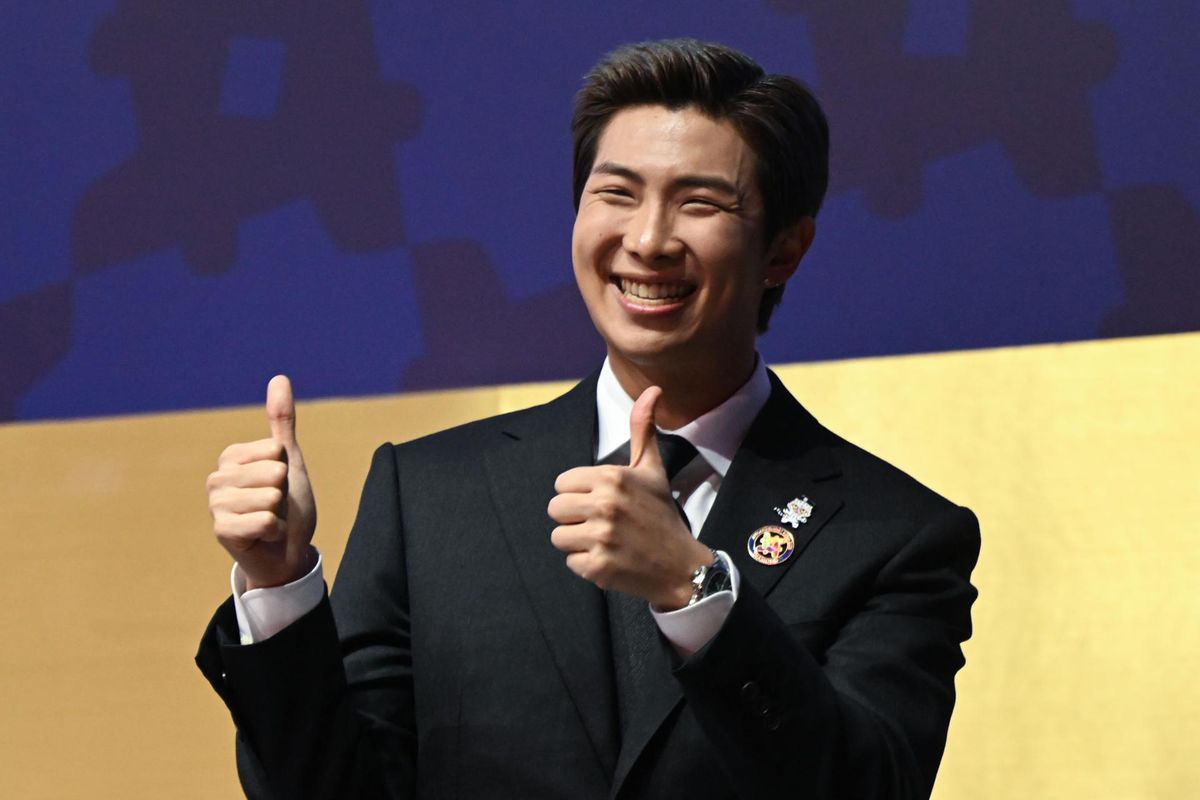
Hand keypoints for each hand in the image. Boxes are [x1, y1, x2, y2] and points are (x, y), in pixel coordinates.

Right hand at [206, 375, 317, 588]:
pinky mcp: (221, 531)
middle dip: (283, 493)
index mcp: (231, 457)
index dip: (286, 469)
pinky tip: (265, 537)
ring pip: (269, 497)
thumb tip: (279, 377)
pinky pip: (264, 522)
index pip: (275, 449)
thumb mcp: (289, 459)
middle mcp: (217, 478)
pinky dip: (275, 532)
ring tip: (270, 521)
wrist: (287, 552)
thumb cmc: (288, 506)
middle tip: (275, 506)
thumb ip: (281, 421)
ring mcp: (216, 505)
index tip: (278, 485)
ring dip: (280, 514)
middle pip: (273, 473)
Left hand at [548, 386, 712, 609]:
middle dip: (574, 517)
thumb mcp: (652, 469)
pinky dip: (586, 565)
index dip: (579, 493)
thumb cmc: (661, 513)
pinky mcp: (598, 567)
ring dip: (578, 542)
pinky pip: (570, 562)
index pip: (562, 483)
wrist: (681, 564)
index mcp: (612, 477)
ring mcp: (601, 537)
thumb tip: (652, 389)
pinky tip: (610, 559)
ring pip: (558, 536)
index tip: (602, 501)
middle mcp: (605, 504)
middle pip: (555, 509)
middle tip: (602, 523)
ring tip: (605, 541)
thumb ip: (643, 429)